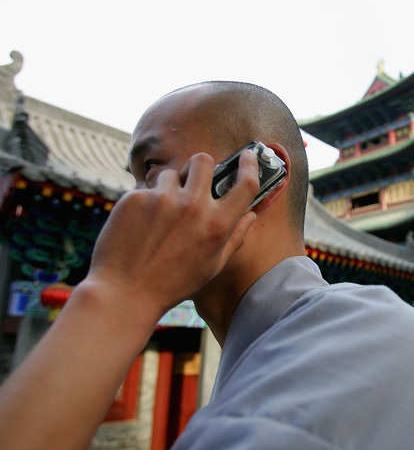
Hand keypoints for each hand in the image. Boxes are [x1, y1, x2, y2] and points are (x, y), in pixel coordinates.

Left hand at [84, 149, 258, 321]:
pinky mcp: (135, 198)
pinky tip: (139, 227)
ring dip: (169, 188)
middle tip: (191, 181)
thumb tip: (252, 215)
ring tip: (159, 217)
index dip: (250, 165)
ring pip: (171, 174)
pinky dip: (144, 203)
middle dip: (199, 167)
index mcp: (218, 224)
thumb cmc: (173, 283)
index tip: (247, 156)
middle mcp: (194, 207)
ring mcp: (163, 200)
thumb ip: (235, 236)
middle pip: (203, 160)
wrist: (125, 292)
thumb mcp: (212, 265)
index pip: (245, 183)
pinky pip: (145, 189)